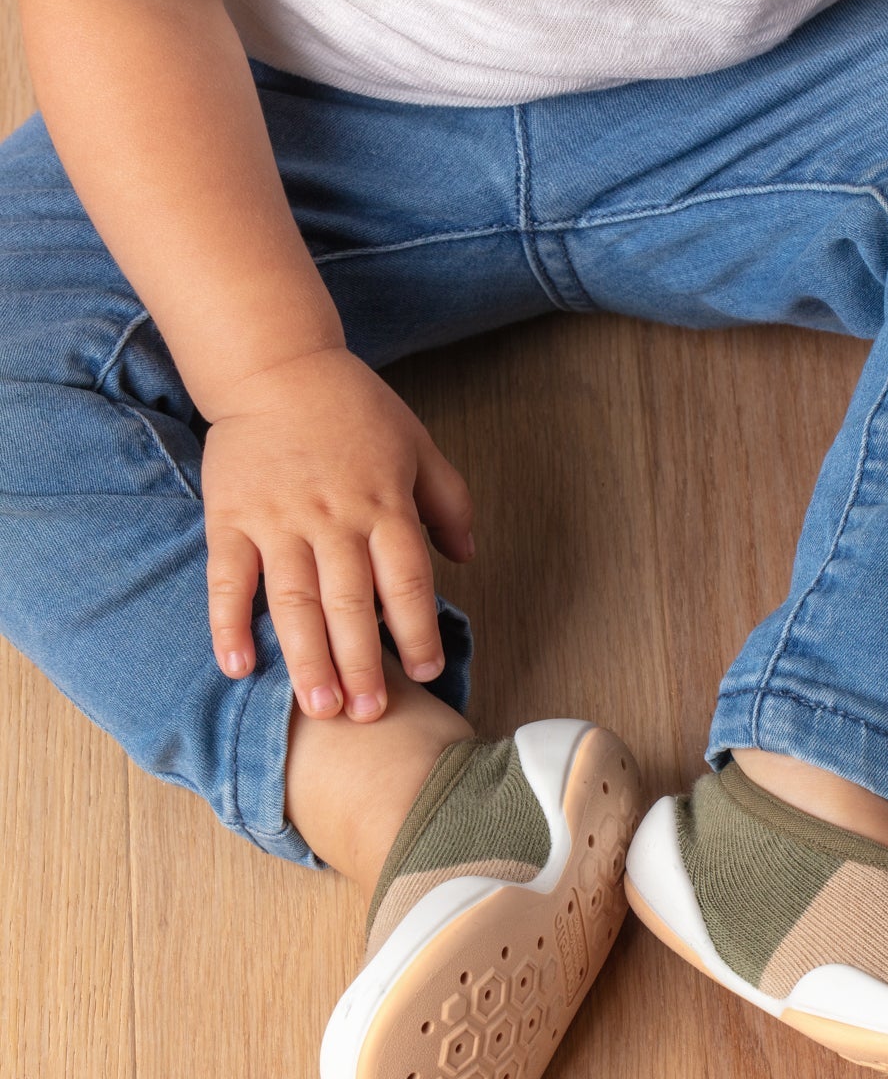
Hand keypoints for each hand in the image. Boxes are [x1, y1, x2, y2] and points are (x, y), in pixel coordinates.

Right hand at [202, 346, 474, 722]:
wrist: (275, 363)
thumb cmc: (354, 410)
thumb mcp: (419, 446)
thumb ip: (449, 503)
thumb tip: (467, 556)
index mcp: (385, 504)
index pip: (407, 580)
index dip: (418, 629)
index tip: (428, 671)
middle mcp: (334, 518)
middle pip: (351, 603)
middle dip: (363, 663)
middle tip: (371, 715)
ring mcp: (279, 520)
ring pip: (294, 601)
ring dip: (307, 659)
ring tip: (319, 708)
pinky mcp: (230, 517)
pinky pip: (229, 579)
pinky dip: (229, 624)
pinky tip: (238, 668)